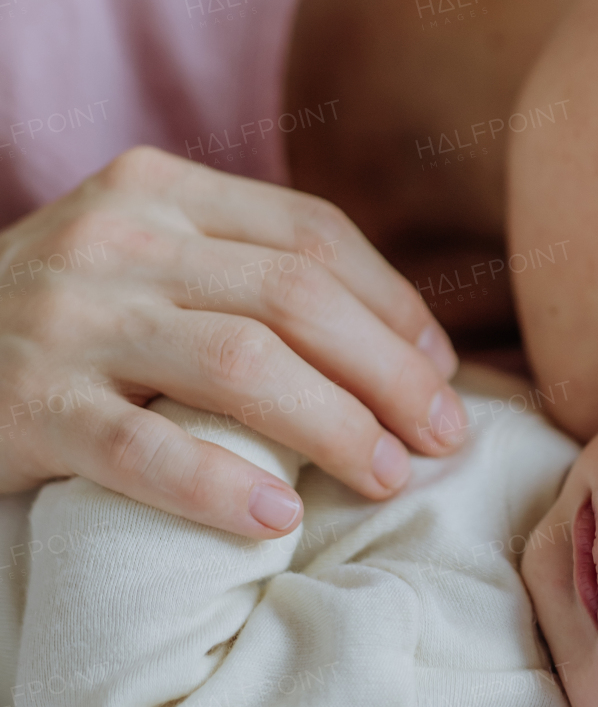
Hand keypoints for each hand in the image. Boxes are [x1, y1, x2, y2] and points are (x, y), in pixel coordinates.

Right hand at [0, 147, 467, 535]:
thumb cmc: (62, 320)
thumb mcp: (141, 257)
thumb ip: (242, 270)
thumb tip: (408, 346)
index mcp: (158, 188)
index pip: (311, 234)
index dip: (394, 305)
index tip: (442, 370)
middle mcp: (117, 238)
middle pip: (296, 297)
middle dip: (390, 372)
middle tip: (447, 438)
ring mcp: (68, 320)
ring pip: (242, 364)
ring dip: (336, 425)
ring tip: (389, 476)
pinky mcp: (27, 406)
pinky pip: (143, 449)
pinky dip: (221, 484)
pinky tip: (279, 518)